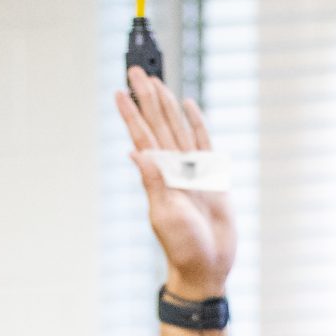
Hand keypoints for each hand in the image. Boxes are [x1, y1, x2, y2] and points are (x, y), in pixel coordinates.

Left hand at [116, 68, 233, 299]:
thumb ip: (154, 183)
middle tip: (136, 71)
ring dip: (166, 105)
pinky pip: (205, 144)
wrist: (207, 264)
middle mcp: (173, 167)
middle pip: (158, 124)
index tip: (122, 90)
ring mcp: (193, 171)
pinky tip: (189, 107)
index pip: (142, 135)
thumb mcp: (164, 214)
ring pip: (177, 129)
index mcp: (159, 174)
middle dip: (147, 98)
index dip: (132, 112)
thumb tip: (136, 153)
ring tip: (157, 82)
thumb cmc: (183, 244)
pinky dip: (197, 125)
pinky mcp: (213, 178)